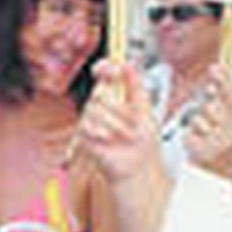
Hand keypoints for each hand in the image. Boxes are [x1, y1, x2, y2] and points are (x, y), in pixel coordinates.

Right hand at [75, 59, 160, 183]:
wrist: (137, 168)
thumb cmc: (143, 142)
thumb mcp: (147, 111)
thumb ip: (137, 86)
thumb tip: (128, 63)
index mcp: (118, 94)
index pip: (105, 73)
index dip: (105, 67)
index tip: (109, 68)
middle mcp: (103, 104)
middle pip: (100, 90)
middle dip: (121, 108)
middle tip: (136, 122)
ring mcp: (93, 118)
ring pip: (96, 108)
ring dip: (117, 124)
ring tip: (128, 137)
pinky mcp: (85, 134)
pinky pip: (87, 124)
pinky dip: (103, 132)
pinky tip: (111, 140)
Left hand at [184, 65, 231, 183]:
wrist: (231, 185)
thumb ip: (231, 107)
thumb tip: (217, 80)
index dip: (225, 81)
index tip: (215, 68)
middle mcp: (231, 137)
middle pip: (211, 107)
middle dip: (208, 111)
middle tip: (213, 122)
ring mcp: (214, 145)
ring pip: (198, 120)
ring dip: (201, 128)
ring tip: (209, 142)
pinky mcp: (198, 152)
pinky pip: (189, 133)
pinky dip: (192, 139)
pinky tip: (201, 148)